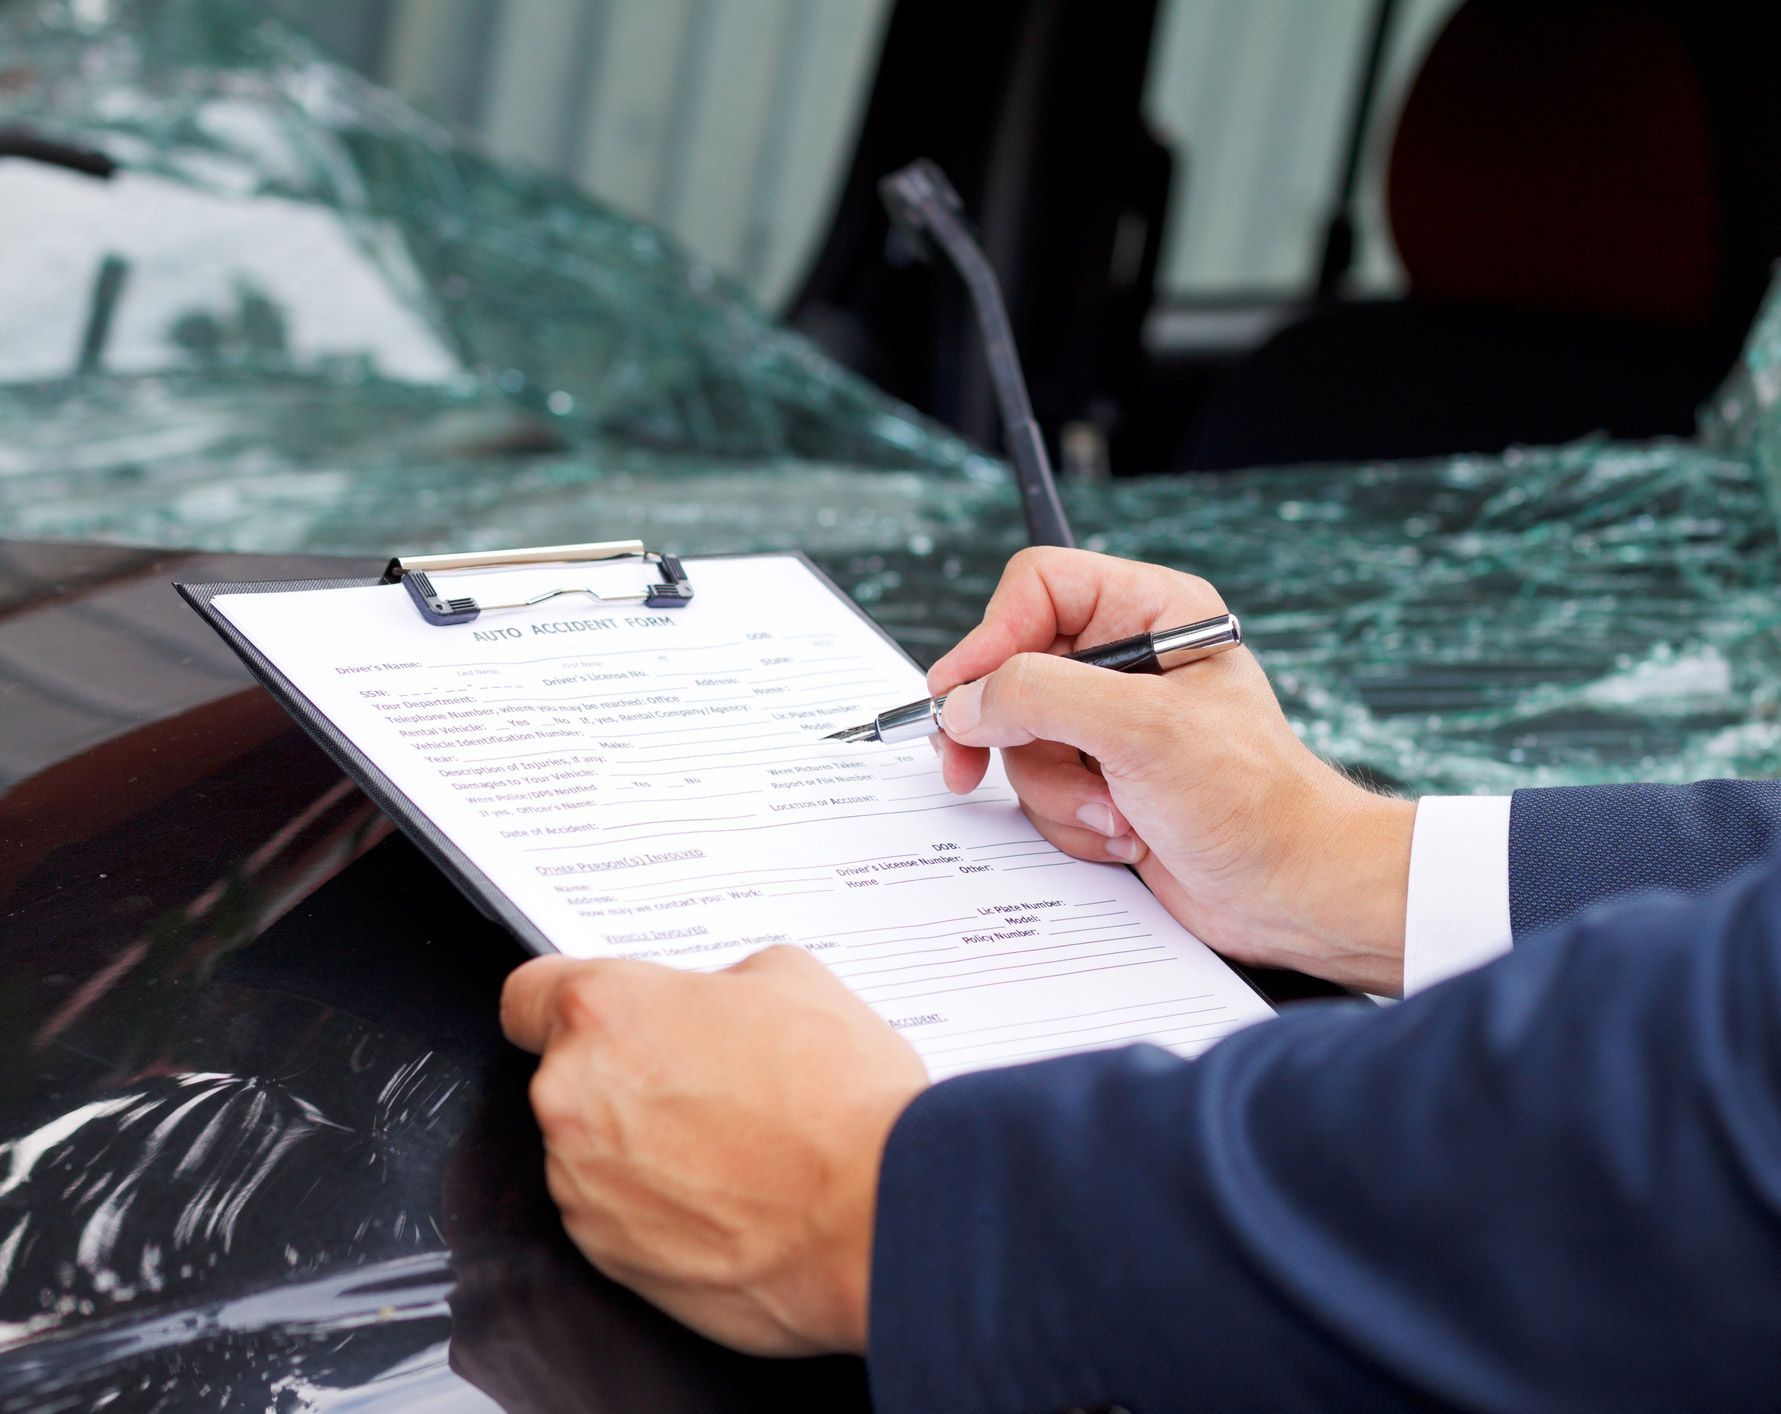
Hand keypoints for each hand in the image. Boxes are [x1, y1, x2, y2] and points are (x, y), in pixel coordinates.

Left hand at [500, 944, 927, 1355]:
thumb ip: (718, 983)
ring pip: (595, 1152)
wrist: (874, 1218)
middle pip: (572, 1077)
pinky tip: (732, 1197)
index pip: (528, 995)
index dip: (566, 1003)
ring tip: (736, 1145)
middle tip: (713, 1081)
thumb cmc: (840, 1099)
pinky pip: (619, 1218)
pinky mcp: (610, 1261)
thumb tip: (711, 1005)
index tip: (597, 1017)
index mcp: (604, 1013)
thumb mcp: (792, 978)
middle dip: (631, 1076)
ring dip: (645, 1147)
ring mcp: (584, 1189)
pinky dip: (661, 1210)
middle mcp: (571, 1100)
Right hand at [929, 548, 1414, 993]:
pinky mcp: (1105, 779)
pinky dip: (1072, 820)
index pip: (1038, 588)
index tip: (959, 692)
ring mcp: (1113, 723)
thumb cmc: (1255, 801)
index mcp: (1154, 612)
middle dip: (1015, 736)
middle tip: (970, 766)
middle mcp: (1130, 660)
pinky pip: (1041, 789)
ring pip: (1021, 740)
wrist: (1293, 890)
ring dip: (1056, 790)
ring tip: (1116, 810)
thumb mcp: (1141, 730)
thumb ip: (1040, 698)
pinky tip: (1127, 833)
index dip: (990, 636)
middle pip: (1012, 670)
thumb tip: (966, 701)